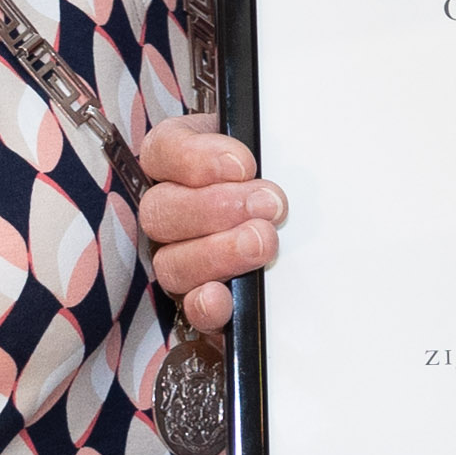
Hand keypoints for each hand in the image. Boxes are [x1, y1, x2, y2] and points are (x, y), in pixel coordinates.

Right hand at [133, 113, 283, 332]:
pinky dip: (204, 306)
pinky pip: (188, 310)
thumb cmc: (279, 173)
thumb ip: (263, 144)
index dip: (196, 158)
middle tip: (266, 205)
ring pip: (170, 263)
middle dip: (216, 209)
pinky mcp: (201, 298)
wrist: (295, 214)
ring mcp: (178, 258)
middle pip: (160, 212)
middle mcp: (168, 211)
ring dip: (217, 254)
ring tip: (262, 242)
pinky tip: (221, 298)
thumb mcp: (271, 146)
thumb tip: (255, 161)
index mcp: (178, 161)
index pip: (164, 150)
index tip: (243, 165)